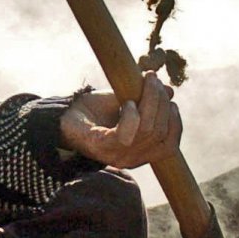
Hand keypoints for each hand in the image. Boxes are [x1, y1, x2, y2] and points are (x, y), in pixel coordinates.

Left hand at [58, 72, 180, 169]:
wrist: (63, 116)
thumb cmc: (94, 111)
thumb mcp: (126, 101)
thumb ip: (147, 99)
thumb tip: (170, 92)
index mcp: (140, 152)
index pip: (169, 145)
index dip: (175, 122)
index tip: (171, 99)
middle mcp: (131, 159)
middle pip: (159, 132)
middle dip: (161, 101)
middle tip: (153, 79)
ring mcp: (116, 156)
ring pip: (147, 131)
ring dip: (150, 101)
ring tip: (145, 81)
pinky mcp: (101, 148)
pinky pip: (126, 134)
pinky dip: (131, 115)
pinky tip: (128, 102)